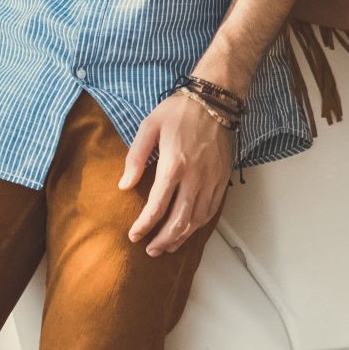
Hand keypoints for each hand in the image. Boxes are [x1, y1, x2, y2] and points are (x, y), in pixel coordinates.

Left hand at [120, 90, 235, 254]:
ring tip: (168, 246)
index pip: (157, 206)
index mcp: (174, 165)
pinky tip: (189, 229)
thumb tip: (125, 185)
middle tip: (150, 250)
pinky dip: (200, 224)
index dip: (144, 226)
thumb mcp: (149, 126)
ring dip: (182, 237)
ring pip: (198, 219)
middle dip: (163, 240)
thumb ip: (135, 158)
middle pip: (179, 220)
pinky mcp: (223, 178)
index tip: (134, 235)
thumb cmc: (179, 110)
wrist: (215, 99)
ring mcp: (212, 179)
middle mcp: (195, 177)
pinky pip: (212, 209)